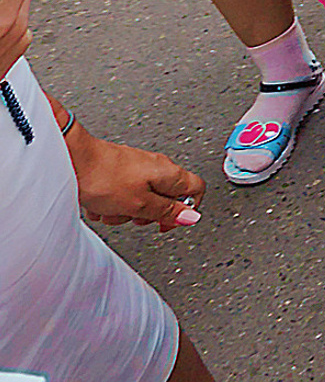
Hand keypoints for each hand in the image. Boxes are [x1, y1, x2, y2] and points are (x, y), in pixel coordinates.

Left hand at [69, 127, 204, 228]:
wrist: (71, 161)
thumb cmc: (104, 177)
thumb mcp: (140, 204)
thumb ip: (167, 212)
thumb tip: (191, 217)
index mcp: (170, 173)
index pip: (196, 190)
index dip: (187, 210)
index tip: (169, 221)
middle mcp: (157, 167)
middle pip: (166, 198)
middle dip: (150, 214)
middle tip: (137, 217)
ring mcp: (137, 169)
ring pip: (142, 199)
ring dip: (126, 212)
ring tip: (113, 209)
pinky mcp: (119, 172)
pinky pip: (123, 195)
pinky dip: (113, 203)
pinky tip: (101, 204)